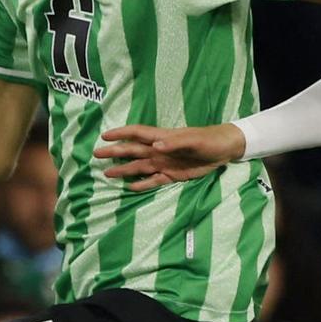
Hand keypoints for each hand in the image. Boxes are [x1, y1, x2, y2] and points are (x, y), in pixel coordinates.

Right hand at [93, 122, 246, 190]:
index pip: (136, 133)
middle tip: (97, 155)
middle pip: (132, 151)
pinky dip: (142, 184)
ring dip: (124, 170)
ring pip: (139, 167)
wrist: (224, 150)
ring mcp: (164, 163)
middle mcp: (159, 150)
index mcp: (162, 137)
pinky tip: (130, 188)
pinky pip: (153, 180)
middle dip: (115, 153)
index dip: (120, 134)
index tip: (104, 137)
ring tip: (107, 174)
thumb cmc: (208, 140)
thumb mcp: (194, 140)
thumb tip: (155, 146)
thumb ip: (174, 142)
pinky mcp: (172, 175)